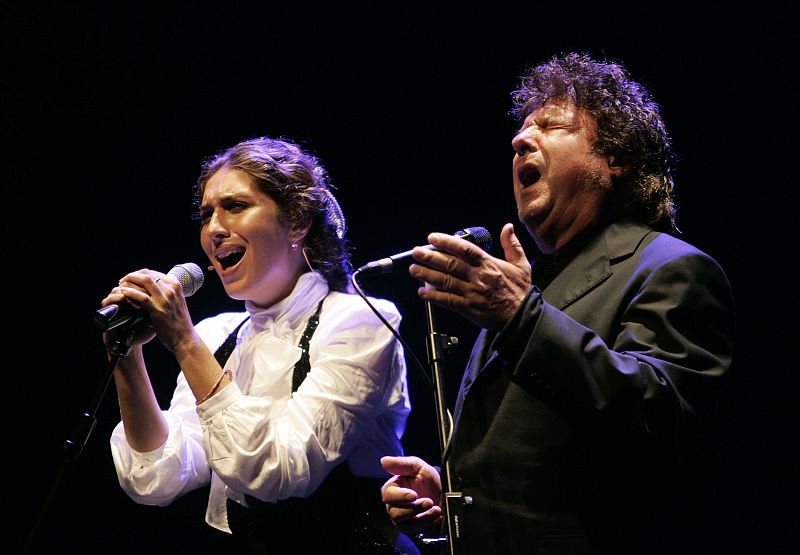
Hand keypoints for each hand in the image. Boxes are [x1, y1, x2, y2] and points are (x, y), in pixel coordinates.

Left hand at [101, 268, 193, 351]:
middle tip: (123, 281)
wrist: (185, 338)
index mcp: (176, 286)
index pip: (154, 272)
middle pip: (148, 274)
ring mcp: (165, 299)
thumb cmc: (179, 323)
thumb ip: (167, 294)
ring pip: (144, 281)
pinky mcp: (158, 309)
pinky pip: (141, 297)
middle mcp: (172, 289)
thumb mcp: (177, 302)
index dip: (139, 273)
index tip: (132, 278)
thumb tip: (153, 288)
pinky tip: (123, 294)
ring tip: (121, 285)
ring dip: (130, 281)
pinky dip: (130, 293)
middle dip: (133, 275)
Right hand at [381, 456, 442, 535]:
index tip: (413, 495)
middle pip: (395, 513)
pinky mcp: (414, 529)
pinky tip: (437, 516)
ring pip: (405, 525)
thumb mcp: (417, 466)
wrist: (442, 492)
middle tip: (428, 501)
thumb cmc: (427, 479)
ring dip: (422, 518)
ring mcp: (404, 519)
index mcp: (393, 489)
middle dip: (413, 509)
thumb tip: (384, 461)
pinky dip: (428, 525)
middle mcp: (395, 506)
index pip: (388, 495)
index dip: (400, 496)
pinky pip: (417, 532)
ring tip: (435, 509)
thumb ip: (401, 464)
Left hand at [409, 223, 531, 329]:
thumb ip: (512, 245)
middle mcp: (477, 277)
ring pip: (445, 281)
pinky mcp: (468, 308)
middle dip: (431, 257)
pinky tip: (422, 292)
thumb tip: (508, 227)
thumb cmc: (520, 292)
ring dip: (427, 275)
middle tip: (417, 251)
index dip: (447, 242)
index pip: (464, 249)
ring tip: (414, 269)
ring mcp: (471, 292)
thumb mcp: (521, 264)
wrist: (521, 317)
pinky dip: (433, 296)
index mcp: (488, 264)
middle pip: (450, 264)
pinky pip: (447, 301)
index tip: (432, 238)